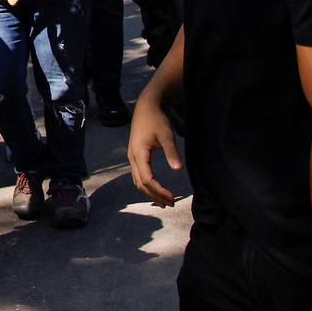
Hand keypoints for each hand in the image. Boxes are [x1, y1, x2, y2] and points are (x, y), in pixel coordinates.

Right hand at [126, 90, 181, 206]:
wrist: (146, 107)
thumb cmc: (157, 120)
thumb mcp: (167, 136)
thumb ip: (172, 153)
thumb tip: (179, 170)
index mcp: (139, 153)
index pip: (147, 179)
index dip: (159, 191)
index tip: (172, 198)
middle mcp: (132, 157)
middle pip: (140, 183)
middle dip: (155, 195)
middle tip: (171, 204)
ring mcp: (132, 156)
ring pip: (137, 181)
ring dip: (150, 192)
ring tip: (164, 201)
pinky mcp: (135, 155)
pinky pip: (138, 175)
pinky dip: (147, 185)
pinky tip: (156, 189)